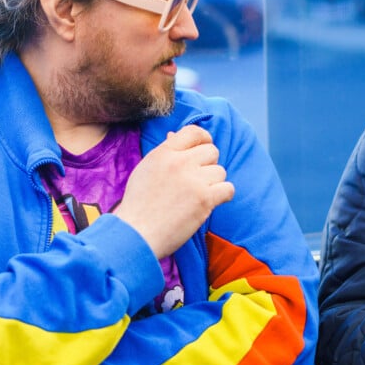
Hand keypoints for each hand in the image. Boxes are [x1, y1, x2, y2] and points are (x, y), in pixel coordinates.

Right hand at [113, 125, 234, 257]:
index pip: (193, 131)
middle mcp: (179, 162)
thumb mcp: (145, 170)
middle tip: (198, 180)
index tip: (204, 150)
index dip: (204, 139)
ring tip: (197, 196)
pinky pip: (228, 189)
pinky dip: (223, 196)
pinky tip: (210, 203)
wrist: (136, 233)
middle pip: (212, 151)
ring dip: (214, 183)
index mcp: (163, 153)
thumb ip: (164, 153)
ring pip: (221, 171)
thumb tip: (174, 135)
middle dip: (209, 165)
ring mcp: (193, 180)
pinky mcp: (204, 199)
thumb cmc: (138, 205)